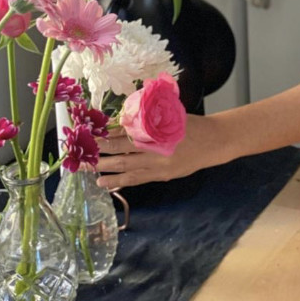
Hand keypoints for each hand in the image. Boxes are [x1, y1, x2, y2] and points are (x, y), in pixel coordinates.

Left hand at [95, 116, 227, 188]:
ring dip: (111, 175)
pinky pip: (141, 180)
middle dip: (104, 159)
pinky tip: (114, 184)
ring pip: (131, 173)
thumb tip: (123, 121)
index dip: (110, 139)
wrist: (213, 142)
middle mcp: (157, 155)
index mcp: (158, 137)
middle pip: (125, 158)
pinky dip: (126, 182)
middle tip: (86, 161)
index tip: (94, 137)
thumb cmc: (191, 124)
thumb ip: (148, 120)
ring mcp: (160, 169)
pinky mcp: (164, 177)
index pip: (128, 139)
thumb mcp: (170, 116)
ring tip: (95, 179)